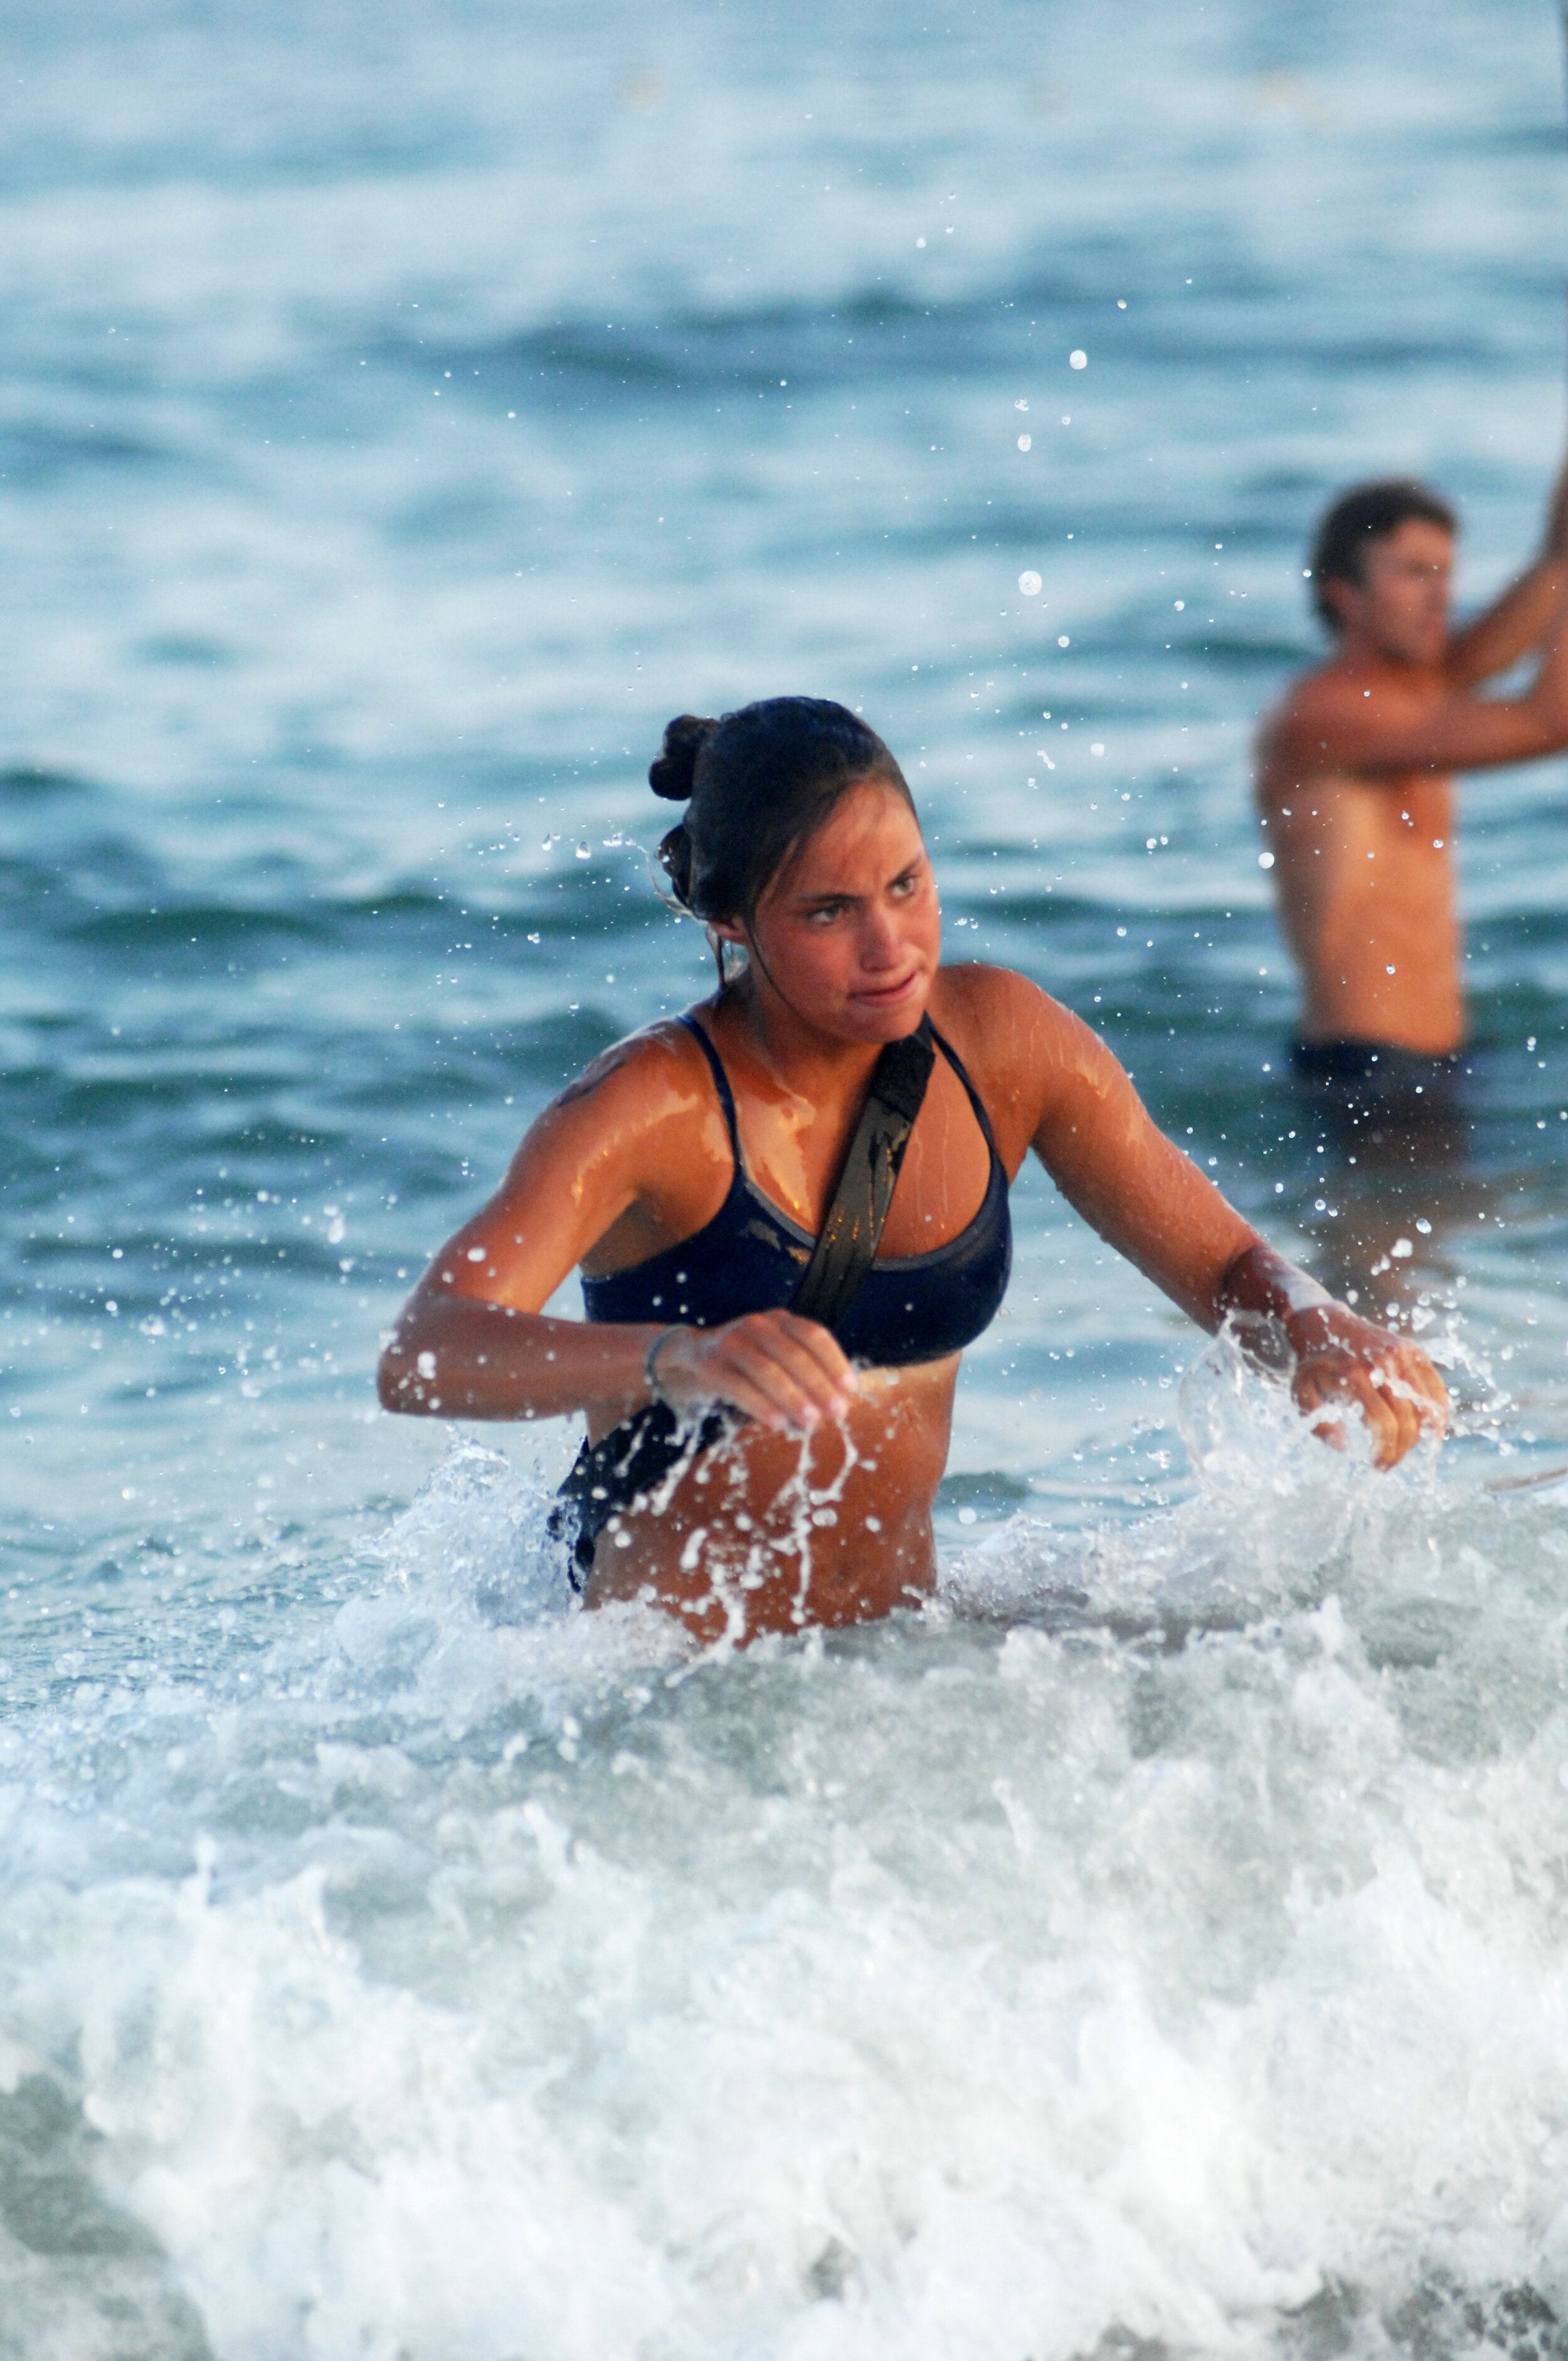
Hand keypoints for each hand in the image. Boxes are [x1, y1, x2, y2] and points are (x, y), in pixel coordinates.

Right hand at [650, 1310, 859, 1434]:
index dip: (835, 1362)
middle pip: (794, 1353)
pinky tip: (778, 1424)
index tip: (851, 1390)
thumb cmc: (747, 1363)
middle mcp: (757, 1324)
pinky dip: (761, 1406)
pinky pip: (738, 1386)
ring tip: (812, 1423)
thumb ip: (804, 1375)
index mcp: (780, 1320)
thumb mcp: (776, 1357)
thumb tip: (837, 1405)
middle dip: (819, 1385)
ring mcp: (731, 1342)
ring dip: (793, 1398)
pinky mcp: (710, 1364)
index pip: (814, 1335)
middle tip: (837, 1413)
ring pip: (767, 1370)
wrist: (691, 1355)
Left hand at [1285, 1304, 1447, 1468]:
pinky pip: (1436, 1387)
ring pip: (1427, 1406)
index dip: (1385, 1451)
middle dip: (1401, 1449)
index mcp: (1355, 1376)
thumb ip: (1319, 1426)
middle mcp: (1382, 1364)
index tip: (1378, 1466)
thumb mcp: (1301, 1394)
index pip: (1383, 1424)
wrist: (1324, 1322)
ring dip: (1421, 1435)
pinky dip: (1439, 1412)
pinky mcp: (1414, 1351)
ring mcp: (1402, 1355)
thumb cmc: (1313, 1365)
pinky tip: (1431, 1431)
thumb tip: (1344, 1447)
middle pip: (1408, 1419)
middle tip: (1389, 1463)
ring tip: (1405, 1448)